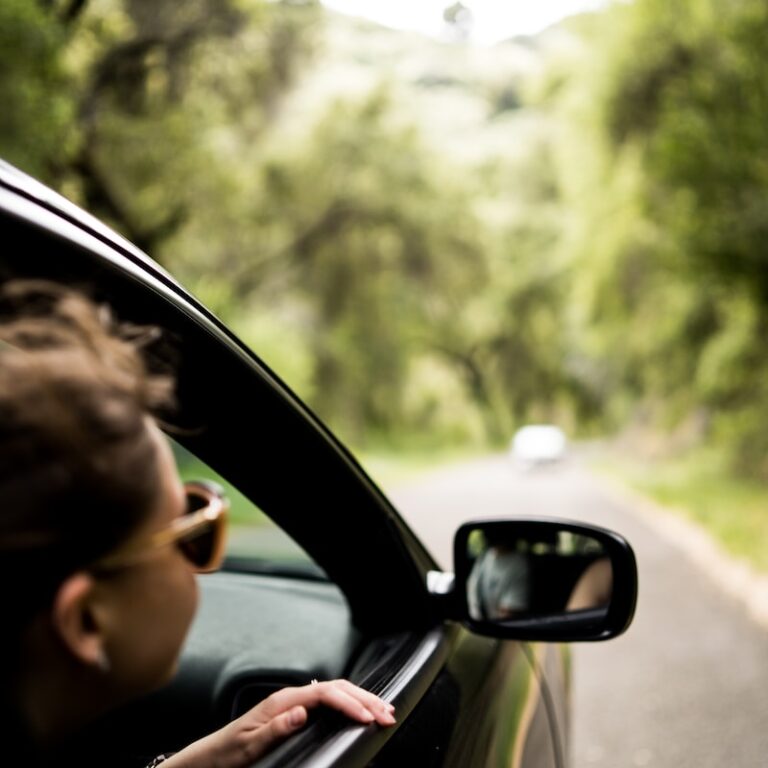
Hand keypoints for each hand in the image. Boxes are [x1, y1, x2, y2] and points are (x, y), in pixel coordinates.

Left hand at [162, 680, 395, 767]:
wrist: (211, 756)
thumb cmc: (229, 753)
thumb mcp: (249, 746)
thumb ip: (276, 728)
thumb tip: (301, 712)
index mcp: (283, 700)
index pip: (325, 693)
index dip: (350, 703)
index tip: (368, 717)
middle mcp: (291, 696)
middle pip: (336, 688)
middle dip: (365, 698)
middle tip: (388, 713)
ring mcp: (295, 702)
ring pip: (336, 692)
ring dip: (361, 699)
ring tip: (383, 709)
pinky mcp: (296, 711)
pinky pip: (330, 701)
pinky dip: (350, 704)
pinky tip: (361, 710)